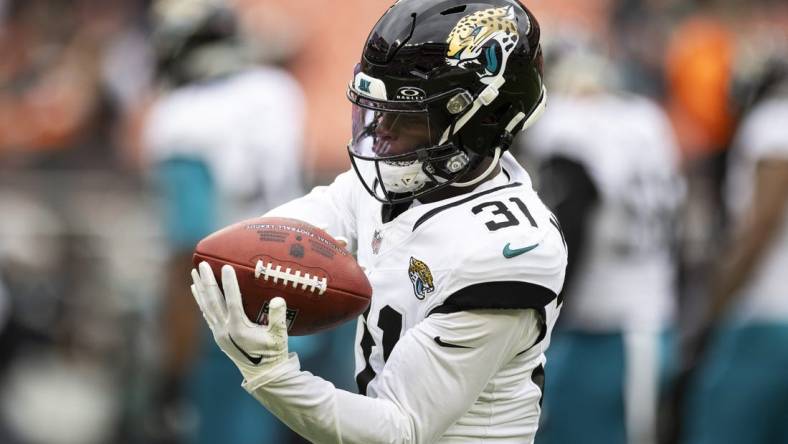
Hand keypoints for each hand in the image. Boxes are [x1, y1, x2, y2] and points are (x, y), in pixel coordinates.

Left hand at [190, 262, 288, 380]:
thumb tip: (278, 299)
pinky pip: (206, 314)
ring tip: (194, 272)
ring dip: (200, 289)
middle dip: (207, 281)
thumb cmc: (273, 353)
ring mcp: (219, 333)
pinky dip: (200, 301)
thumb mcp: (279, 336)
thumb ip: (278, 317)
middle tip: (202, 263)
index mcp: (239, 329)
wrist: (262, 375)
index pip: (232, 301)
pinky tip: (196, 291)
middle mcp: (225, 330)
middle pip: (213, 301)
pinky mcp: (218, 335)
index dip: (229, 283)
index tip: (226, 266)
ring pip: (206, 306)